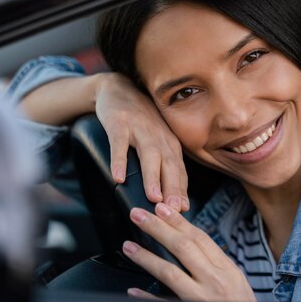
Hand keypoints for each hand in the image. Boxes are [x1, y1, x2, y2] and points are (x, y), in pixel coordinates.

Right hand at [94, 73, 188, 210]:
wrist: (118, 89)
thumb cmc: (140, 122)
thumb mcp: (157, 142)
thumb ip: (165, 168)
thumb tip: (173, 201)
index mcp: (170, 144)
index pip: (179, 172)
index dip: (181, 192)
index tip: (183, 212)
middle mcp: (159, 137)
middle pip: (169, 165)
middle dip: (172, 188)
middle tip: (173, 211)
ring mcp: (140, 129)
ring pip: (149, 155)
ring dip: (152, 177)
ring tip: (153, 198)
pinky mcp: (119, 124)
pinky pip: (119, 144)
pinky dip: (119, 161)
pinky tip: (118, 178)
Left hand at [122, 203, 256, 301]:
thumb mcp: (235, 278)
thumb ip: (213, 261)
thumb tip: (189, 239)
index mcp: (225, 268)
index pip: (199, 238)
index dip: (178, 221)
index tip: (161, 208)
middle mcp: (214, 281)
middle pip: (182, 248)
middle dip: (158, 228)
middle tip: (138, 215)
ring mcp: (201, 299)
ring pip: (170, 272)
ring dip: (146, 257)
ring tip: (129, 246)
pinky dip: (148, 297)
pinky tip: (133, 290)